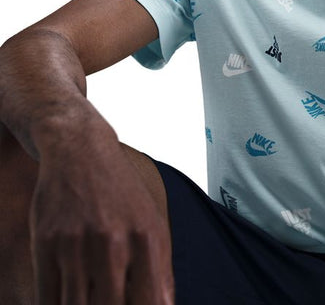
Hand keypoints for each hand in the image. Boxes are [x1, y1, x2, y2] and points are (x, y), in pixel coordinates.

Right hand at [30, 143, 173, 303]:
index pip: (150, 302)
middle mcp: (114, 241)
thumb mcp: (152, 221)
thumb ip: (161, 266)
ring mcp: (78, 243)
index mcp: (147, 237)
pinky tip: (66, 301)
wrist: (80, 151)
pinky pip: (47, 298)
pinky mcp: (46, 244)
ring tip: (91, 300)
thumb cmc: (121, 191)